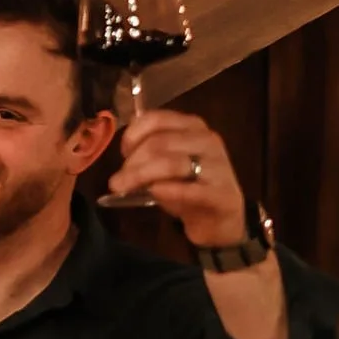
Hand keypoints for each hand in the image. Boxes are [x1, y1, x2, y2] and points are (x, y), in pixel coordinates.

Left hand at [106, 109, 248, 246]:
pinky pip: (189, 190)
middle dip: (132, 163)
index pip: (156, 119)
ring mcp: (217, 165)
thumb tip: (124, 152)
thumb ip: (147, 151)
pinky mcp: (221, 193)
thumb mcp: (166, 163)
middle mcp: (207, 139)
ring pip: (171, 163)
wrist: (220, 218)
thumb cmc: (188, 187)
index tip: (123, 154)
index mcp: (192, 126)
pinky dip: (166, 191)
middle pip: (159, 143)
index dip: (132, 136)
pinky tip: (154, 193)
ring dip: (140, 176)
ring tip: (123, 189)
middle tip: (117, 182)